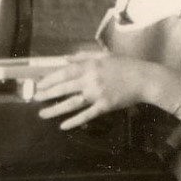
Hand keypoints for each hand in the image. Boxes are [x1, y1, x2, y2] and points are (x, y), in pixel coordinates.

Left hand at [33, 52, 162, 129]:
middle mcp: (91, 80)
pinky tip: (63, 125)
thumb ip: (84, 55)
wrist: (145, 79)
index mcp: (90, 66)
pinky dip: (74, 121)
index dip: (50, 79)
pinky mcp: (105, 106)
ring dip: (55, 109)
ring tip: (42, 114)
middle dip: (47, 94)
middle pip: (64, 88)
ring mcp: (97, 94)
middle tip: (35, 100)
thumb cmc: (126, 65)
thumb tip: (65, 59)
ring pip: (72, 103)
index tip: (39, 85)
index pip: (64, 73)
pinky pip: (87, 114)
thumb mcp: (105, 55)